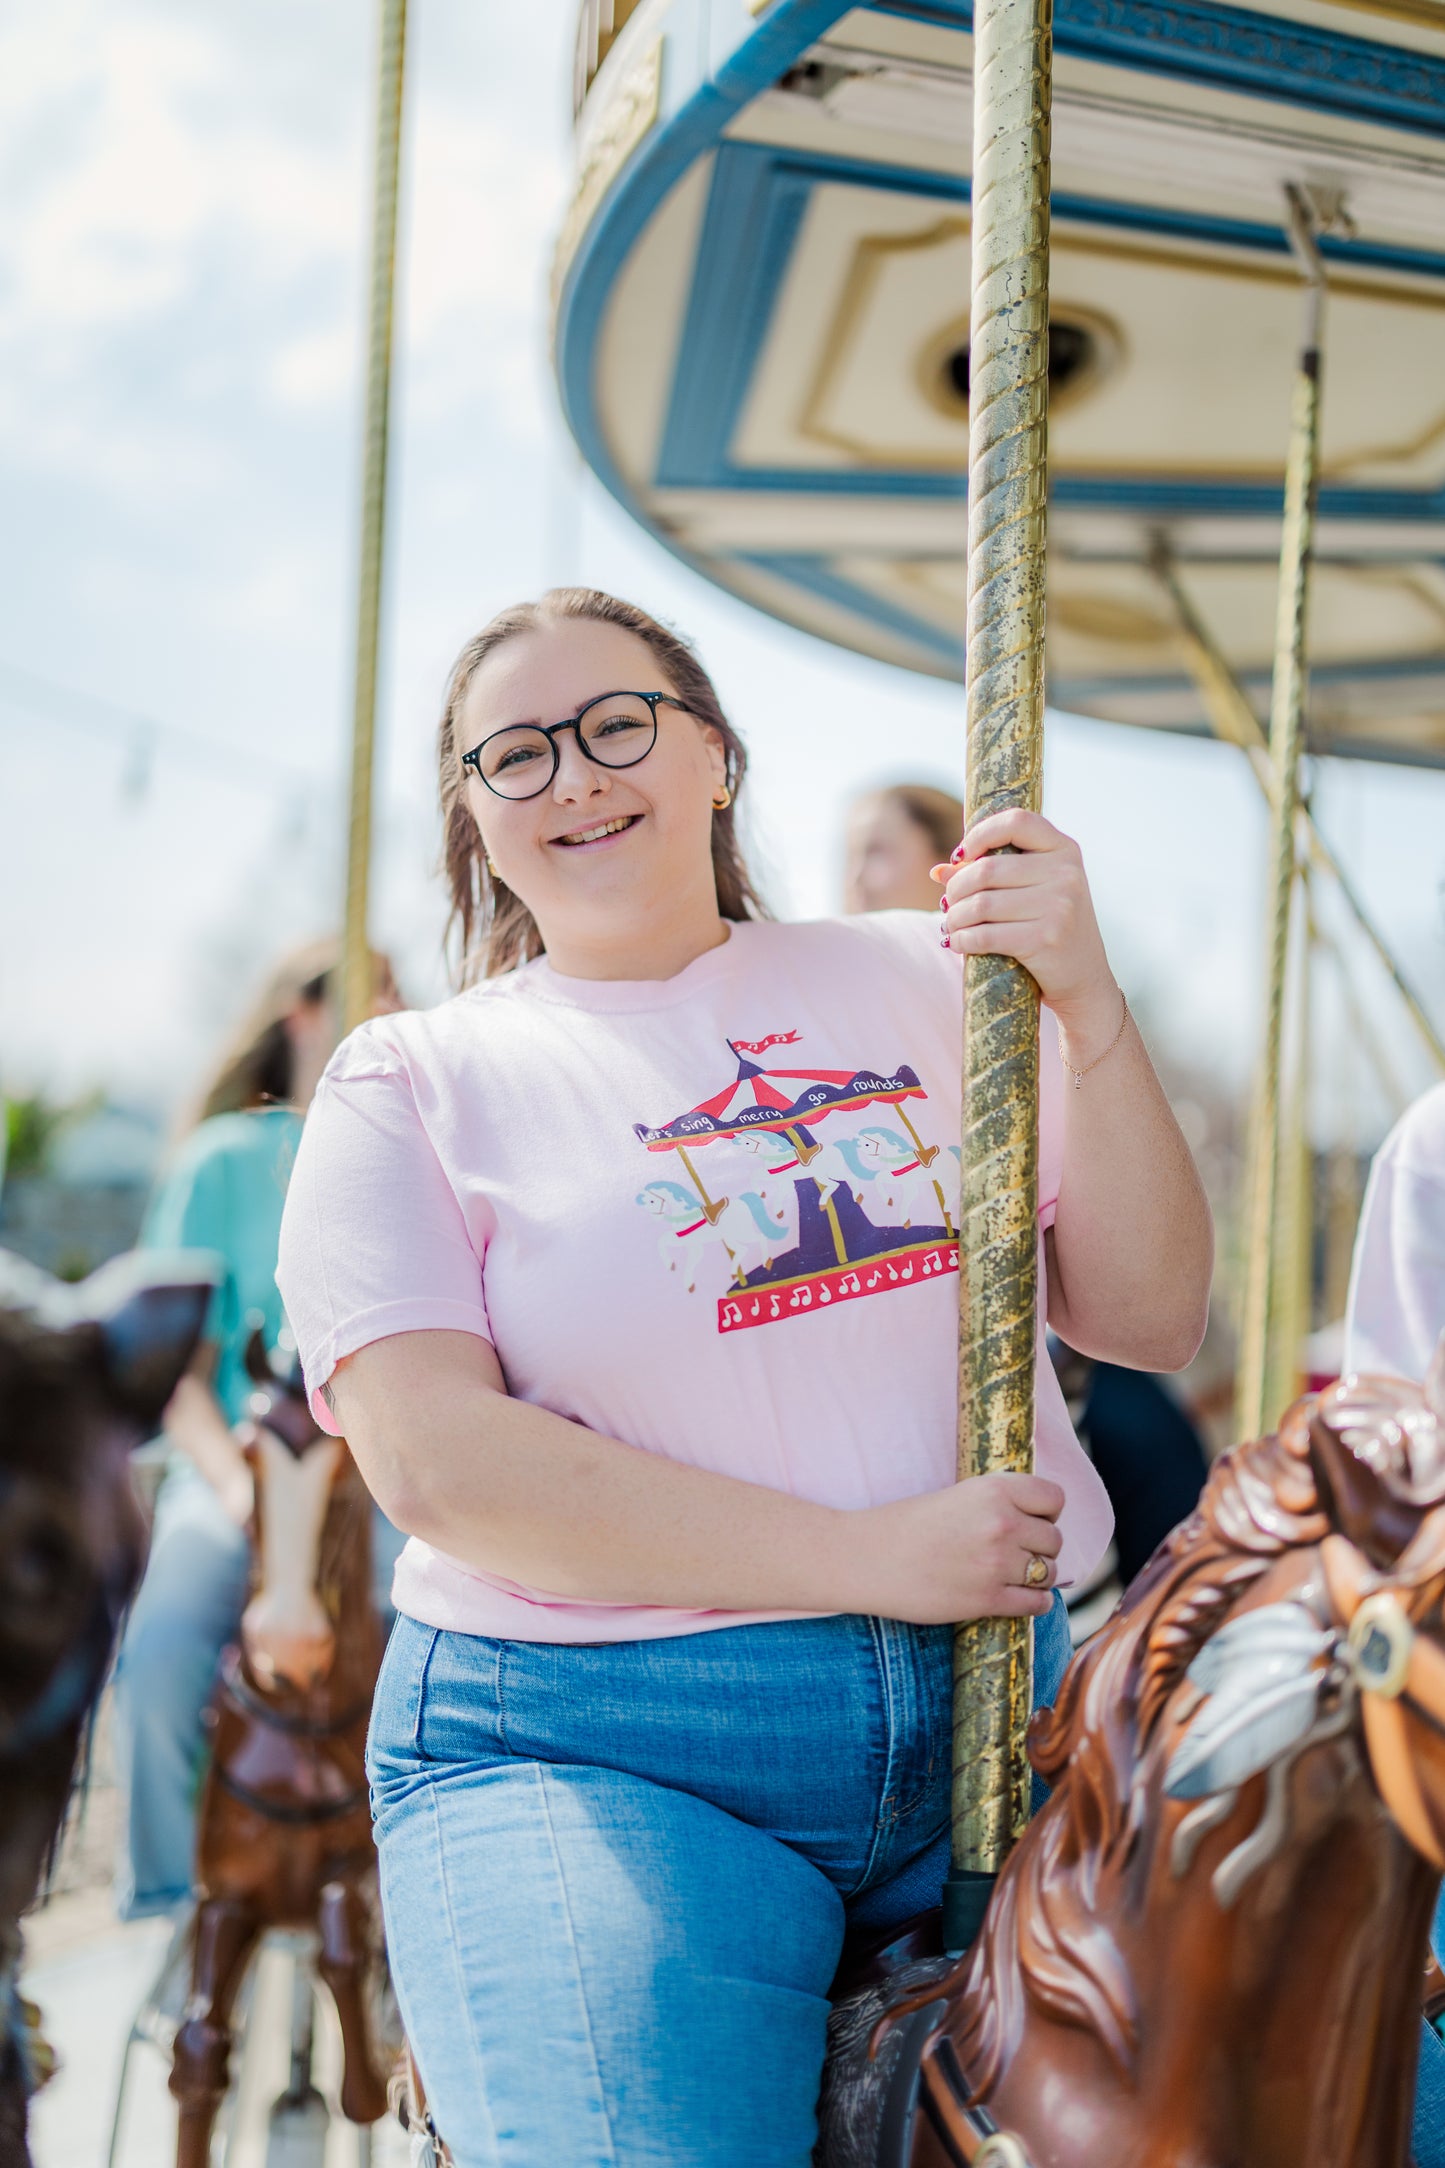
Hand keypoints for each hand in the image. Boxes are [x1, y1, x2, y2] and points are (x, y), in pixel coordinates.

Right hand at [848, 1471, 1064, 1624]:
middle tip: (1017, 1554)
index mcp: (993, 1489)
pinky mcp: (987, 1599)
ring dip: (1038, 1576)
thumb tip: (1037, 1521)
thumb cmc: (905, 1525)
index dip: (1047, 1512)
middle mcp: (1001, 1523)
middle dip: (1041, 1548)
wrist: (865, 1558)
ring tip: (1014, 1576)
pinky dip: (1034, 1603)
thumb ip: (996, 1503)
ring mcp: (996, 1563)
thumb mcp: (956, 1496)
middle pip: (1054, 1539)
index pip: (1055, 1498)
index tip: (1032, 1521)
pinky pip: (1037, 1603)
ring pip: (1050, 1572)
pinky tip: (1017, 1598)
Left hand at [933, 809, 1115, 1045]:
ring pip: (980, 904)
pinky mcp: (1045, 939)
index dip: (980, 833)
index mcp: (1065, 850)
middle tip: (949, 904)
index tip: (961, 855)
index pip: (1016, 821)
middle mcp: (1065, 874)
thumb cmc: (1050, 929)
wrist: (1084, 980)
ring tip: (951, 926)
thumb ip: (992, 874)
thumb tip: (939, 870)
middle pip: (986, 869)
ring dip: (954, 918)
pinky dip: (962, 940)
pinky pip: (984, 935)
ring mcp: (1058, 906)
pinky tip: (957, 943)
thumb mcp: (1033, 892)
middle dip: (956, 889)